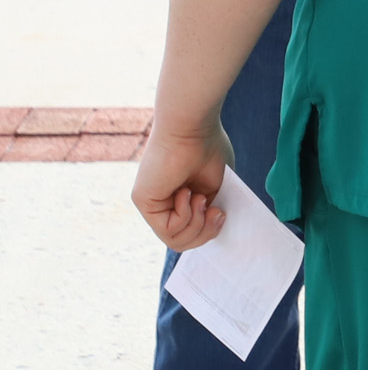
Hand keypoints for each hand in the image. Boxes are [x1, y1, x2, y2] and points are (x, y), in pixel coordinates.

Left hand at [133, 119, 234, 251]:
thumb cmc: (208, 146)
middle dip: (205, 232)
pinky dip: (185, 215)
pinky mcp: (143, 201)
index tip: (221, 213)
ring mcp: (151, 204)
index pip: (188, 232)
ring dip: (196, 223)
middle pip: (182, 242)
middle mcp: (161, 204)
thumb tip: (212, 226)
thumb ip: (210, 208)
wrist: (193, 126)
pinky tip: (187, 193)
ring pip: (176, 240)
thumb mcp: (215, 186)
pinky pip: (168, 229)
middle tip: (216, 211)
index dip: (208, 231)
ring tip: (200, 199)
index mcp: (178, 199)